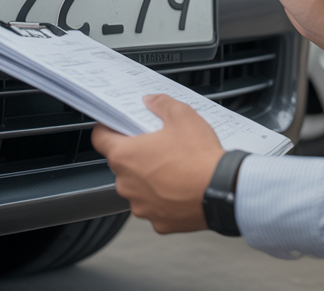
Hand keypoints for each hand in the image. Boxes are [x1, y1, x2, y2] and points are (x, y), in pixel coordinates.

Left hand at [91, 94, 224, 233]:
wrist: (223, 191)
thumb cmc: (199, 156)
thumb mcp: (182, 116)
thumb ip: (162, 104)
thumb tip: (152, 101)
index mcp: (125, 155)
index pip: (99, 138)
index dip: (108, 129)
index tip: (118, 126)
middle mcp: (126, 184)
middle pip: (122, 163)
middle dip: (137, 154)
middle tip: (159, 145)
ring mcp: (141, 205)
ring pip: (138, 187)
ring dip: (150, 179)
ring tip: (175, 168)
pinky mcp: (158, 221)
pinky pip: (155, 206)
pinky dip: (164, 198)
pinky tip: (181, 188)